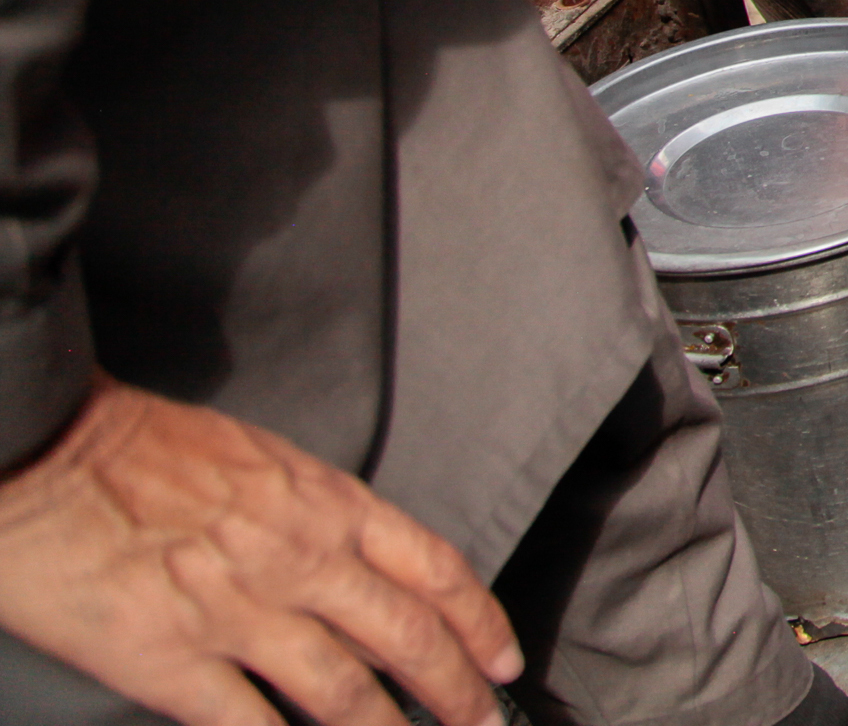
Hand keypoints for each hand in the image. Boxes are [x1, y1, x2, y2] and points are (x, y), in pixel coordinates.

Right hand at [0, 377, 521, 725]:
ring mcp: (237, 617)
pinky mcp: (170, 663)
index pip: (433, 568)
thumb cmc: (140, 447)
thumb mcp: (259, 460)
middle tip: (481, 720)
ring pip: (342, 694)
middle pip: (407, 638)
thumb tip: (346, 558)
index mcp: (323, 504)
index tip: (502, 658)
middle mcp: (298, 562)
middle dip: (456, 688)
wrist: (47, 456)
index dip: (479, 621)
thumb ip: (310, 511)